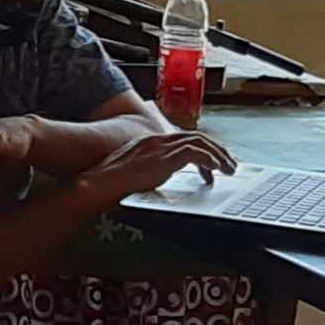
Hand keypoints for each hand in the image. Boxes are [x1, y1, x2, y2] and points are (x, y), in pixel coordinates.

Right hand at [78, 129, 237, 204]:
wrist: (95, 186)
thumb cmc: (107, 188)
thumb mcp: (129, 176)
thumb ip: (144, 175)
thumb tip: (153, 184)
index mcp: (147, 143)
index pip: (181, 139)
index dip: (200, 149)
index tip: (210, 162)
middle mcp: (155, 141)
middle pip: (194, 137)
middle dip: (215, 149)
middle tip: (228, 163)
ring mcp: (160, 147)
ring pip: (199, 142)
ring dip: (218, 155)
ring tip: (229, 168)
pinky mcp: (164, 158)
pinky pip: (196, 153)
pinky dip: (210, 160)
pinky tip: (217, 170)